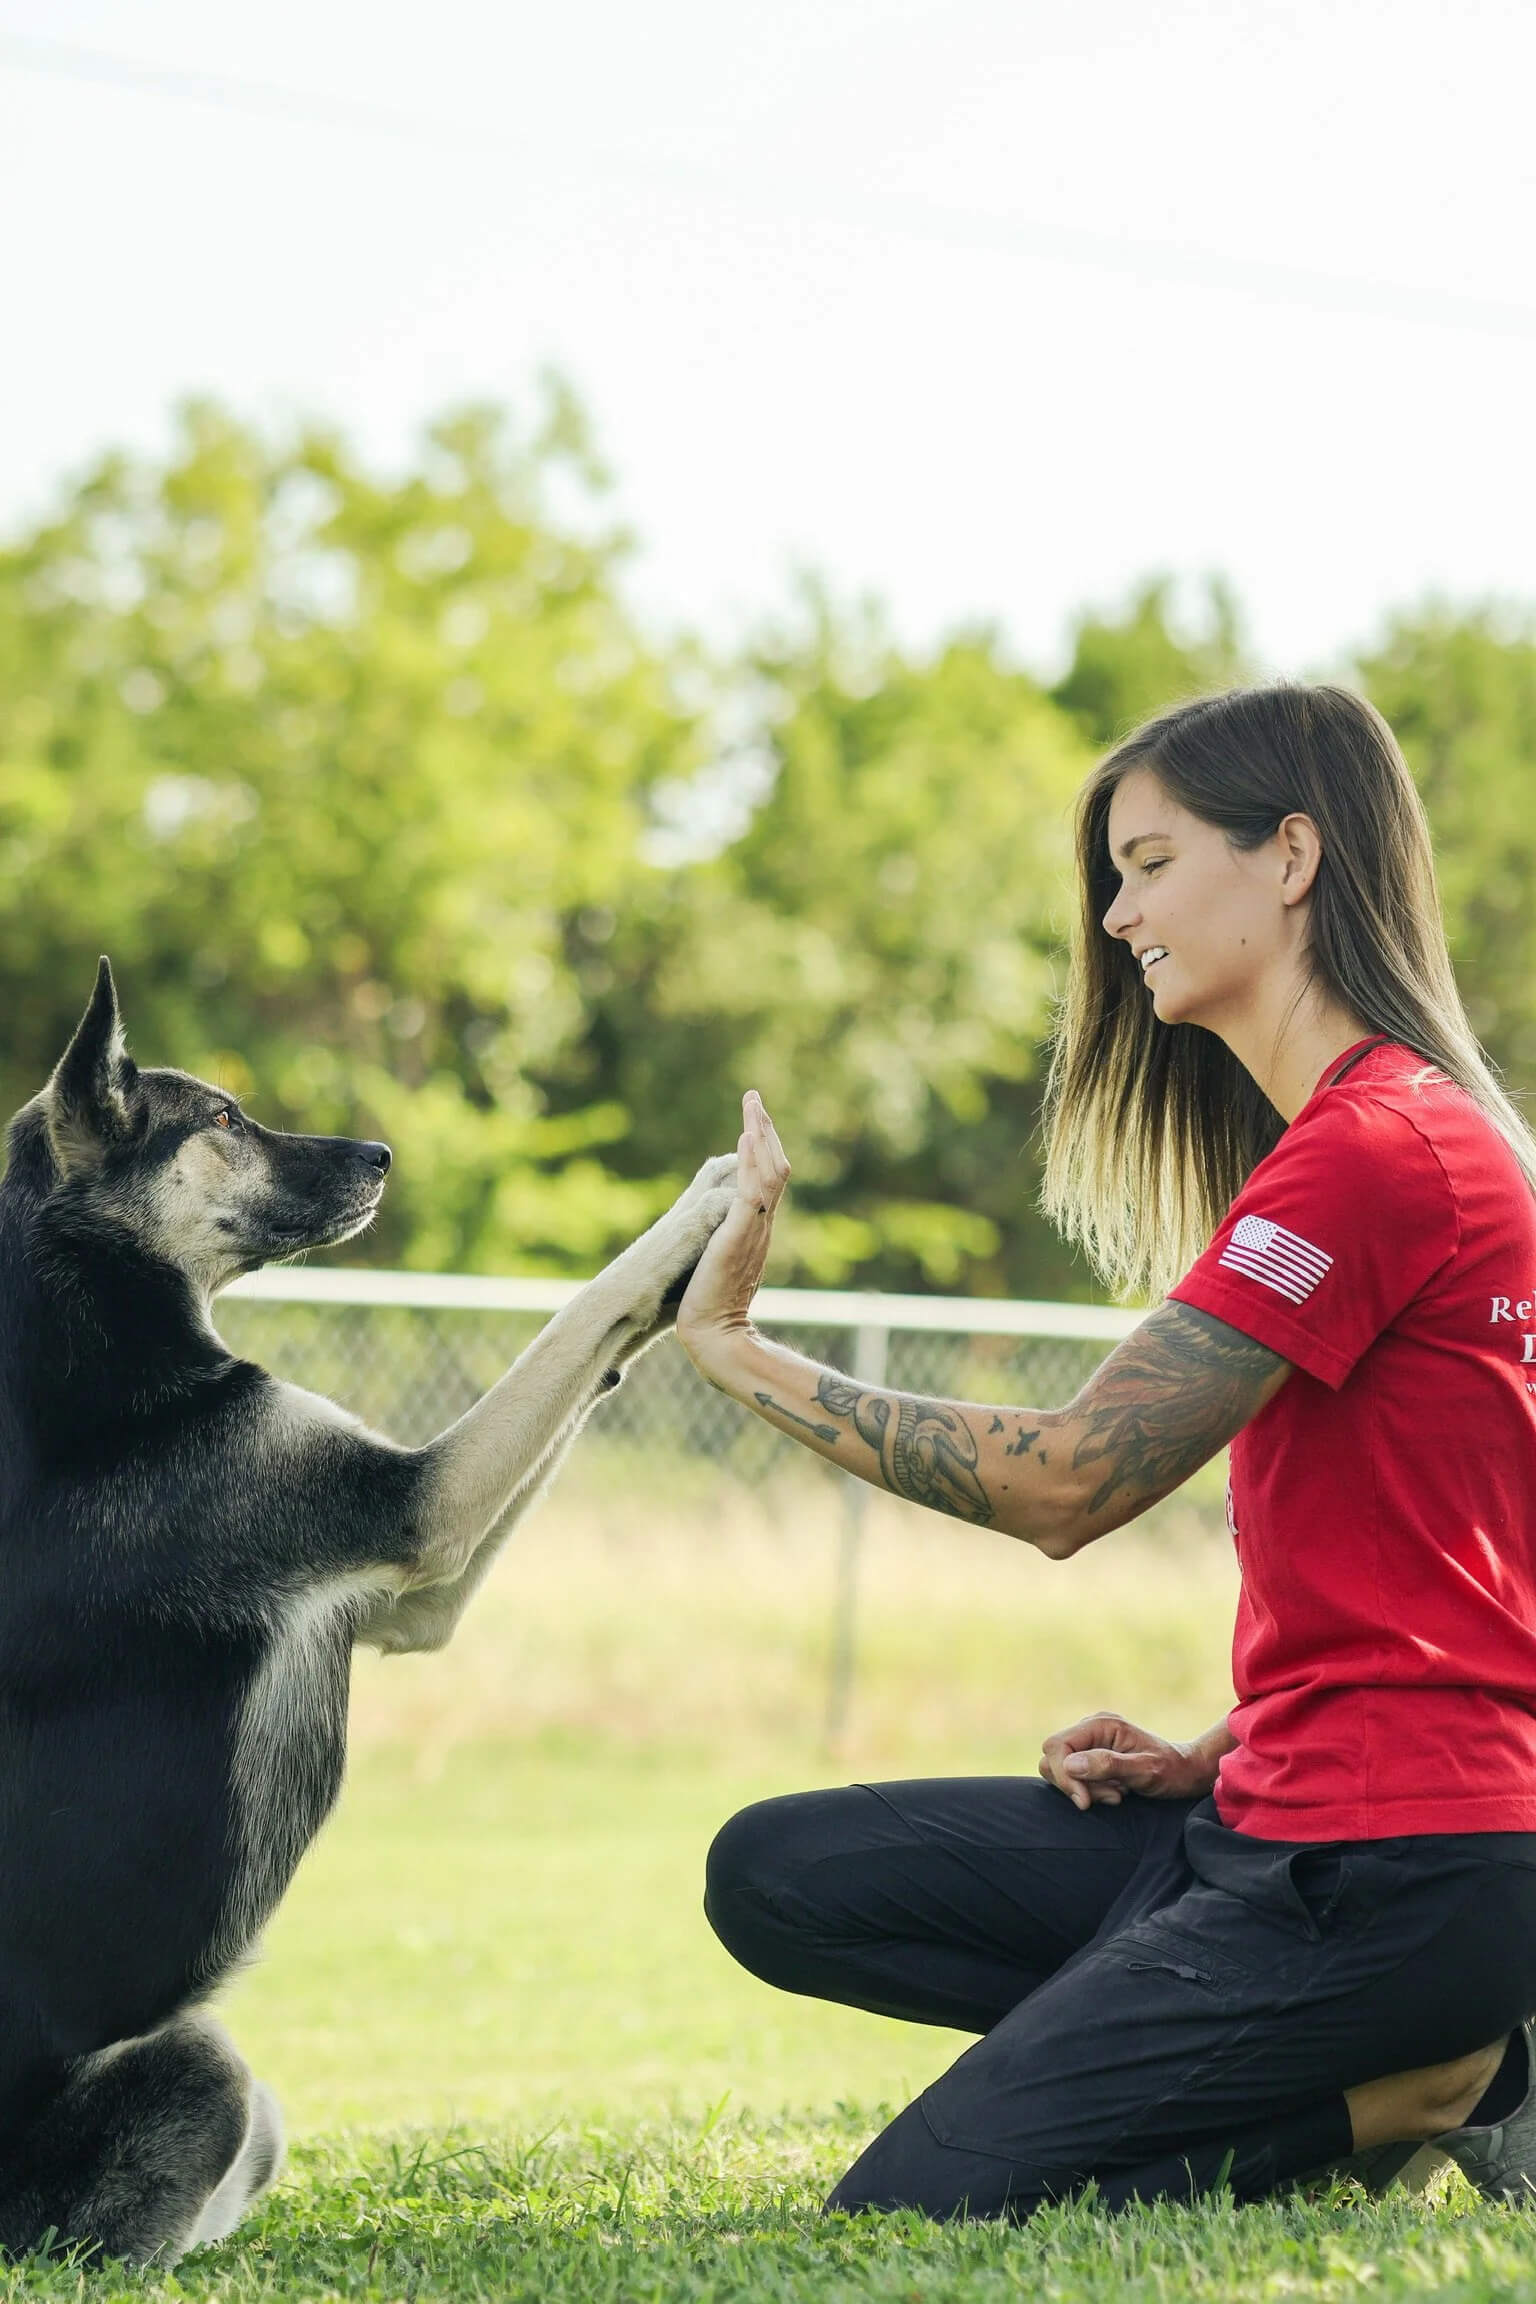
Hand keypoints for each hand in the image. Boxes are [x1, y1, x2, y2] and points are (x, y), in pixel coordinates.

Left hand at [676, 1090, 790, 1366]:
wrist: (714, 1334)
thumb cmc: (712, 1304)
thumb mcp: (723, 1260)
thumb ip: (728, 1238)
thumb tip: (720, 1227)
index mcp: (758, 1228)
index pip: (769, 1178)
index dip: (763, 1147)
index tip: (753, 1121)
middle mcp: (761, 1225)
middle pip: (775, 1166)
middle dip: (764, 1129)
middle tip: (754, 1099)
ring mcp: (752, 1229)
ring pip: (769, 1173)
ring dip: (760, 1135)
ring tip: (752, 1106)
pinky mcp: (737, 1236)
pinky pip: (751, 1193)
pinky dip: (752, 1162)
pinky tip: (745, 1138)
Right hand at [1037, 1713, 1217, 1810]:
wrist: (1188, 1772)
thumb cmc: (1171, 1771)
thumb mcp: (1144, 1770)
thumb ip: (1107, 1765)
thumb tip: (1069, 1764)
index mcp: (1101, 1724)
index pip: (1057, 1746)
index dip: (1063, 1775)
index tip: (1084, 1801)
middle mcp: (1091, 1728)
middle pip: (1053, 1757)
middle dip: (1075, 1784)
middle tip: (1111, 1796)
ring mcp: (1091, 1742)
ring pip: (1062, 1769)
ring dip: (1085, 1789)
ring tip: (1117, 1795)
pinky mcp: (1093, 1756)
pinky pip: (1075, 1776)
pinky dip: (1091, 1790)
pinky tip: (1116, 1792)